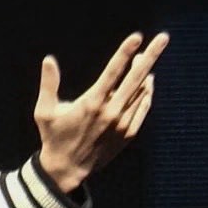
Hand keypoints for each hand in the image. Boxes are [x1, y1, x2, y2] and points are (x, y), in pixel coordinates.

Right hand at [34, 31, 168, 192]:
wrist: (67, 170)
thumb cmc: (54, 138)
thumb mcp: (44, 112)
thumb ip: (48, 85)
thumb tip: (48, 59)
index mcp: (92, 103)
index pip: (113, 71)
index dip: (125, 52)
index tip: (137, 37)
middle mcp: (111, 112)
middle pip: (136, 78)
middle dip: (151, 55)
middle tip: (163, 38)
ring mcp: (122, 123)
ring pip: (141, 92)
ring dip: (146, 73)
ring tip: (147, 57)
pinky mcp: (128, 134)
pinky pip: (143, 108)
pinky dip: (147, 94)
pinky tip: (148, 83)